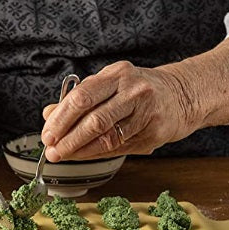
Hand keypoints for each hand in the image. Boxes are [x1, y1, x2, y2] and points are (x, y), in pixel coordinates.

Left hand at [40, 62, 196, 160]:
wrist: (181, 95)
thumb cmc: (138, 90)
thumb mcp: (109, 84)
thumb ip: (79, 99)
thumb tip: (49, 113)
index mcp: (117, 74)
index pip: (82, 97)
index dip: (61, 119)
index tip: (47, 133)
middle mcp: (133, 91)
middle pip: (94, 120)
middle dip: (68, 139)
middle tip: (53, 151)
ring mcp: (146, 112)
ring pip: (107, 137)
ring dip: (81, 150)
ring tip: (65, 155)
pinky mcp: (154, 132)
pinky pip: (120, 147)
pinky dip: (98, 153)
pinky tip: (86, 154)